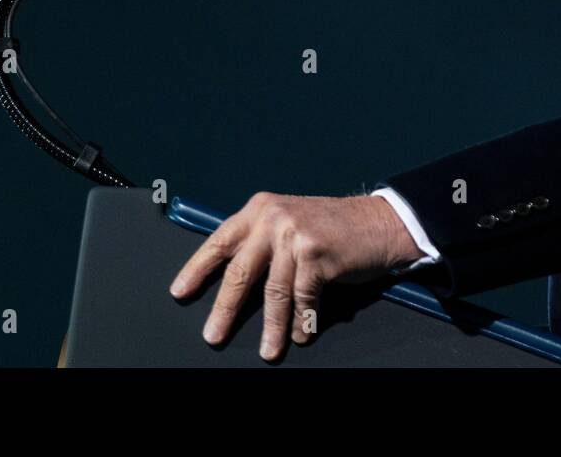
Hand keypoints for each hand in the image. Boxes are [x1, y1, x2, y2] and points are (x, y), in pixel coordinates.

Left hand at [169, 192, 424, 359]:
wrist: (380, 222)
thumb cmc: (333, 228)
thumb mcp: (290, 222)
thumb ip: (261, 241)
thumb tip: (231, 281)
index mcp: (260, 209)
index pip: (219, 241)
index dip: (198, 269)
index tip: (180, 293)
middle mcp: (273, 218)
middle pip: (240, 271)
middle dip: (225, 309)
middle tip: (213, 335)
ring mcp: (295, 235)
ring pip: (274, 292)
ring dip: (271, 327)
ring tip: (268, 351)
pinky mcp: (317, 253)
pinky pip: (303, 298)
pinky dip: (301, 321)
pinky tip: (300, 334)